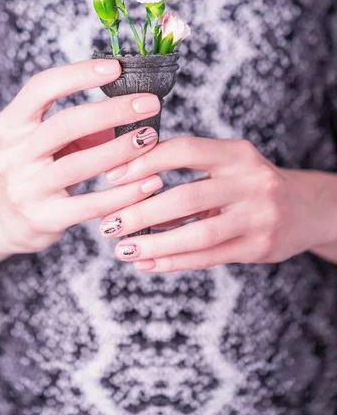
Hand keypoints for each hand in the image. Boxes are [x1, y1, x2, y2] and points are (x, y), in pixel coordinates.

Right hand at [0, 60, 162, 254]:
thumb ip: (88, 123)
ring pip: (78, 165)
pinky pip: (90, 205)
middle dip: (111, 111)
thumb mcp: (53, 140)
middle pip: (64, 124)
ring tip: (151, 138)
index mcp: (12, 124)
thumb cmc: (42, 167)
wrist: (10, 218)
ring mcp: (25, 188)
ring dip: (120, 150)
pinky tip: (150, 182)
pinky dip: (123, 193)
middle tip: (150, 103)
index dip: (78, 74)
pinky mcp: (43, 218)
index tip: (116, 67)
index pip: (41, 88)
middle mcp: (13, 154)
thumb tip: (137, 103)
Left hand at [101, 137, 336, 271]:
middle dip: (140, 212)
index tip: (111, 176)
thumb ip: (187, 173)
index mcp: (237, 153)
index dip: (144, 161)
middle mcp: (251, 182)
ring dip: (154, 245)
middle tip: (109, 223)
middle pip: (185, 196)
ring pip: (197, 235)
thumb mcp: (226, 167)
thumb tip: (127, 187)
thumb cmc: (250, 184)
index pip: (184, 150)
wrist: (305, 209)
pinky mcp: (259, 247)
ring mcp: (258, 217)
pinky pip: (208, 258)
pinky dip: (173, 262)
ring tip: (123, 250)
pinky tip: (148, 264)